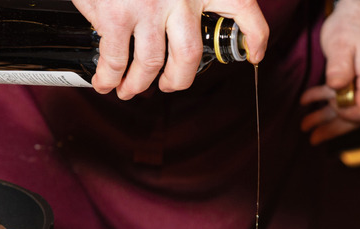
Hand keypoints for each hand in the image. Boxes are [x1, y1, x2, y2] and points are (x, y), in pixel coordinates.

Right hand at [71, 0, 268, 99]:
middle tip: (168, 85)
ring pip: (152, 63)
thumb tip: (179, 21)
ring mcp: (148, 8)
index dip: (254, 36)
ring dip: (139, 83)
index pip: (242, 8)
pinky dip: (110, 76)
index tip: (254, 54)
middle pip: (189, 55)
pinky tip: (105, 82)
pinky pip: (117, 59)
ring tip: (130, 89)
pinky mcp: (116, 16)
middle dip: (178, 79)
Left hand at [300, 0, 359, 144]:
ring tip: (306, 125)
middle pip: (358, 116)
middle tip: (310, 135)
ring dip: (328, 118)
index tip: (330, 104)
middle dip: (333, 126)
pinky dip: (330, 102)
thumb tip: (337, 87)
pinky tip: (310, 100)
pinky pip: (349, 98)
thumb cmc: (351, 25)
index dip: (346, 114)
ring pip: (351, 110)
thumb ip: (339, 66)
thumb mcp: (341, 43)